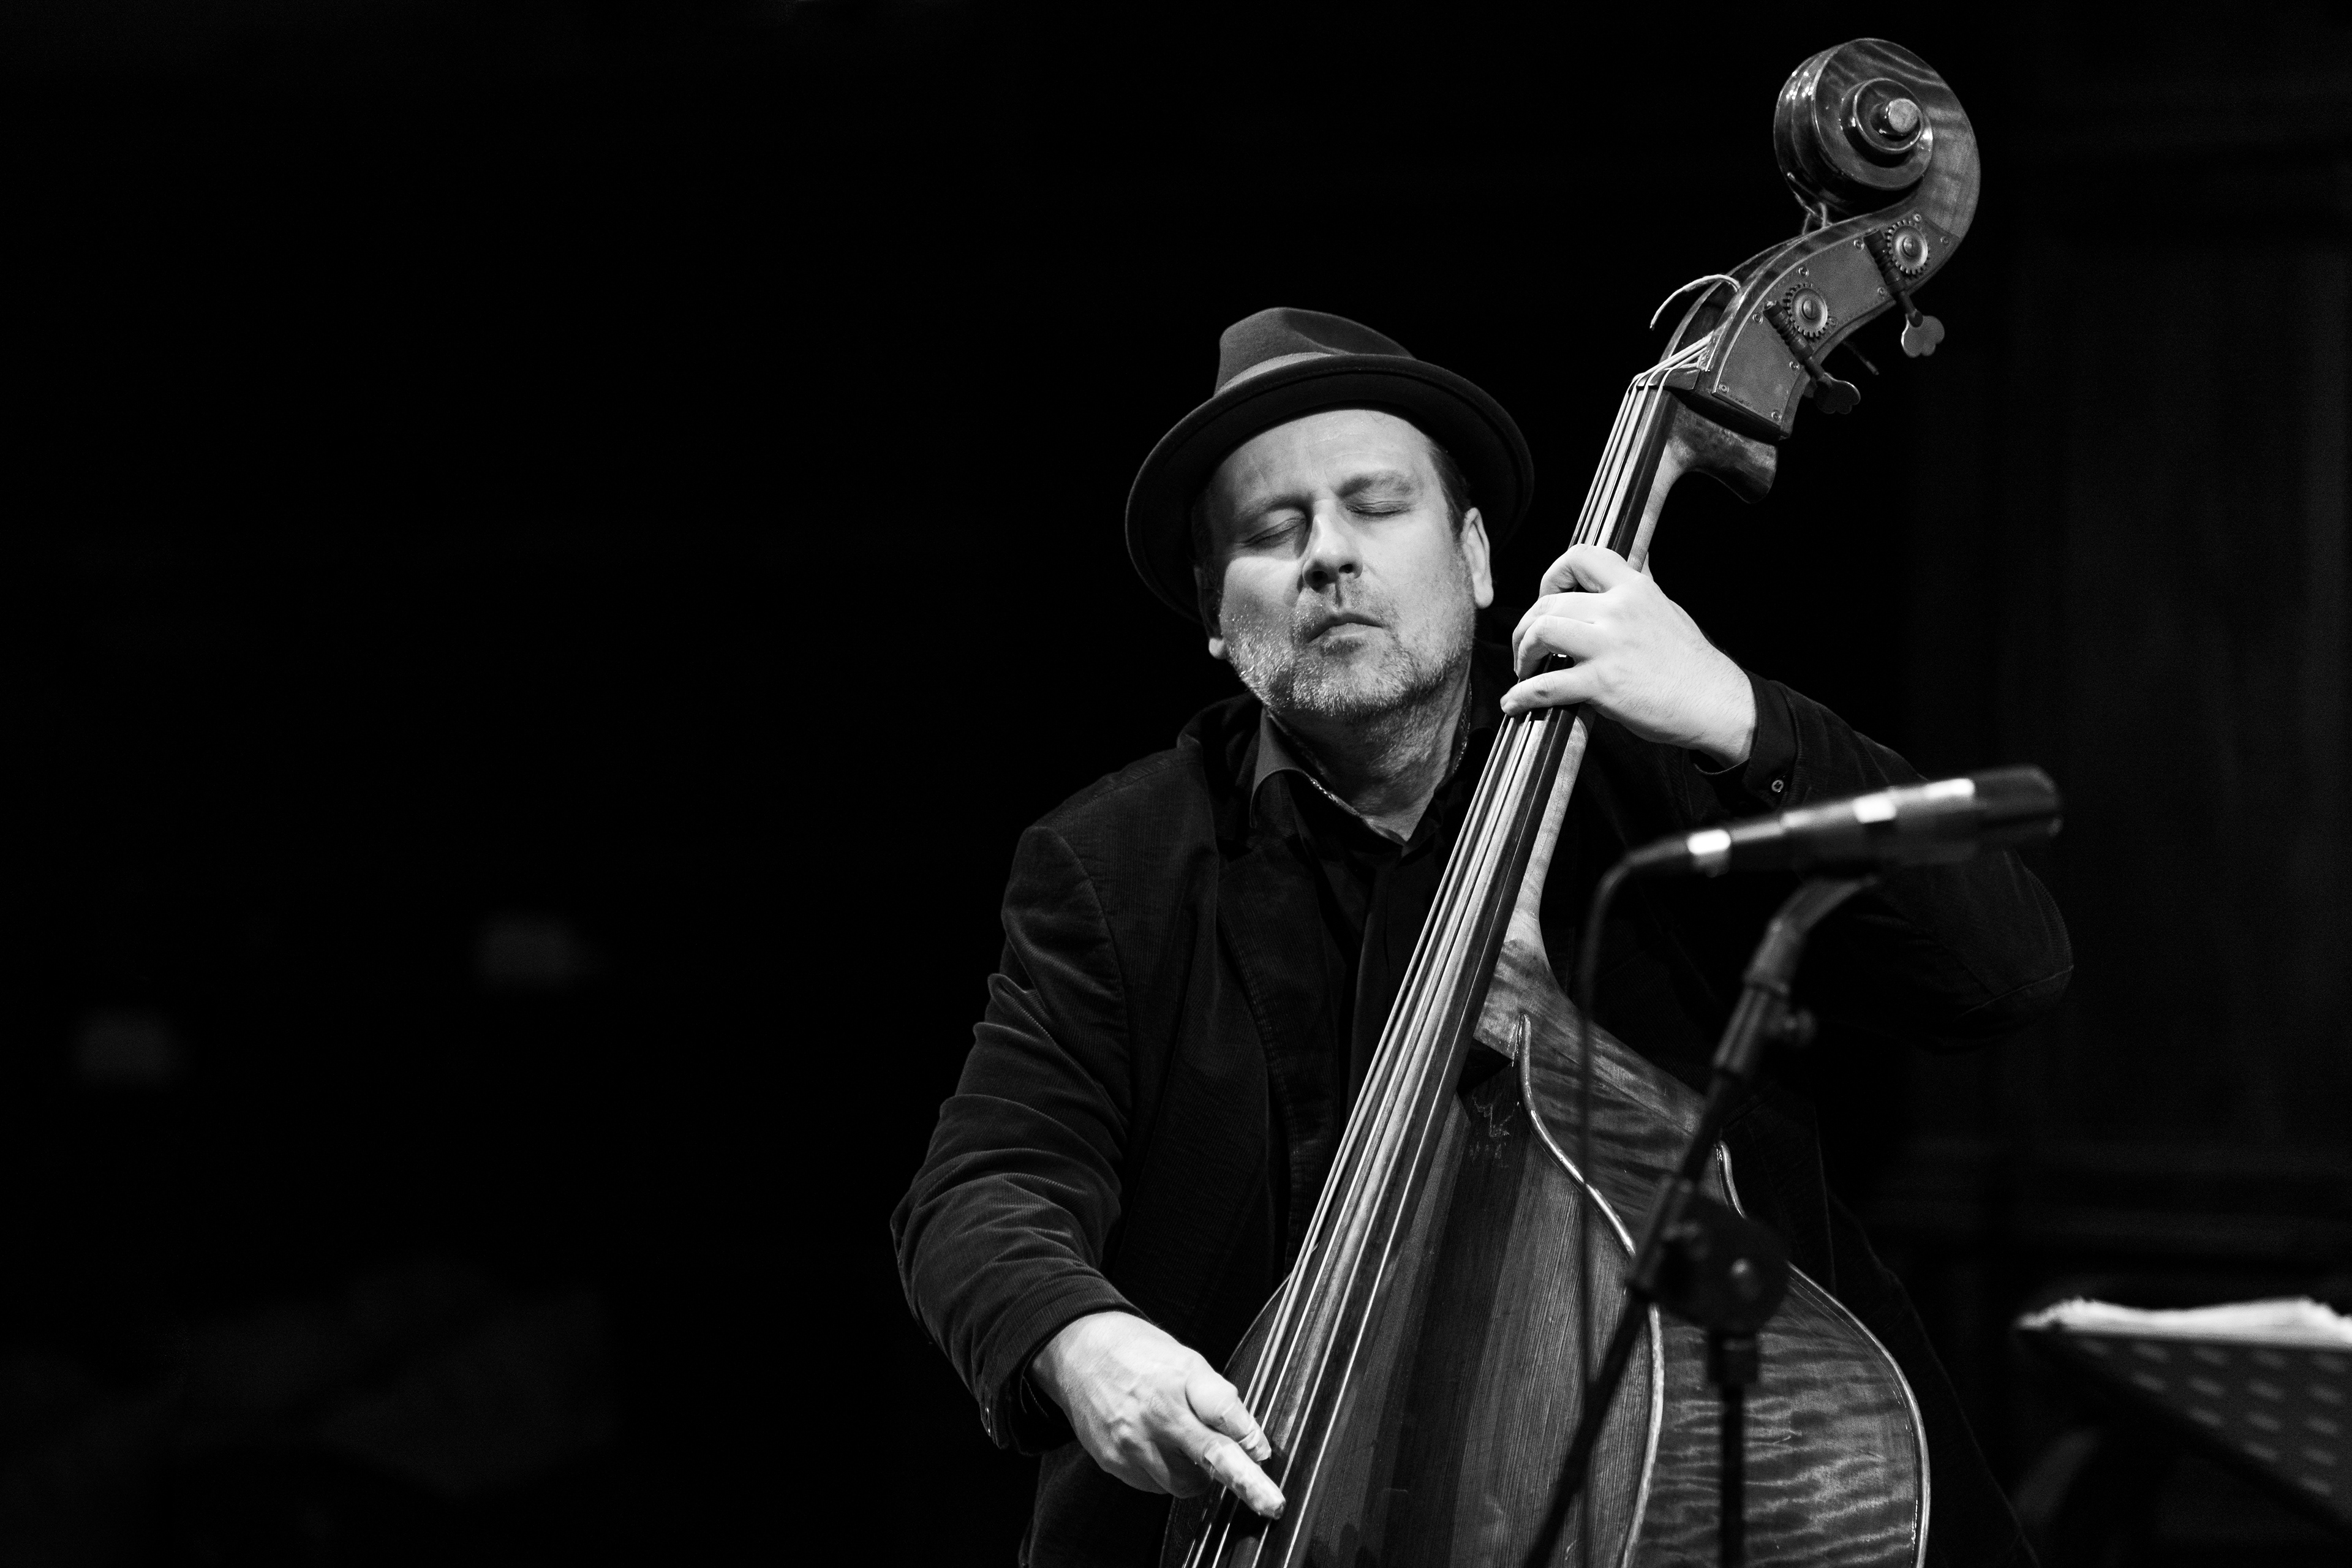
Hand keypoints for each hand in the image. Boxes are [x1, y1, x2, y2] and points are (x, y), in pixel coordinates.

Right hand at [1029, 1310, 1283, 1518]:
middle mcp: (1157, 1411)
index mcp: (1181, 1377)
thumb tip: (1251, 1443)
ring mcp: (1134, 1441)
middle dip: (1245, 1481)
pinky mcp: (1115, 1462)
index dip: (1247, 1433)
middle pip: (1211, 1454)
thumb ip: (1218, 1399)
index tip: (1262, 1452)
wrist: (1080, 1352)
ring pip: (1185, 1483)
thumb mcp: (1186, 1360)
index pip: (1222, 1409)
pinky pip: (1156, 1486)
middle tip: (1271, 1503)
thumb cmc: (1141, 1355)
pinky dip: (1166, 1474)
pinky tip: (1157, 1447)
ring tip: (1184, 1445)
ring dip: (1197, 1474)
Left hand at [1503, 543, 1755, 766]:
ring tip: (1524, 670)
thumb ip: (1641, 587)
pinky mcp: (1602, 684)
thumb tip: (1638, 558)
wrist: (1715, 703)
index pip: (1580, 557)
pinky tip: (1514, 704)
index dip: (1552, 575)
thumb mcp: (1667, 608)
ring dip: (1521, 653)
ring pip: (1541, 632)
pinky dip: (1521, 695)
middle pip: (1549, 602)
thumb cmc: (1690, 662)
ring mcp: (1609, 647)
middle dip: (1526, 627)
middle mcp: (1619, 610)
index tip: (1547, 597)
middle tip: (1525, 649)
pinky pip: (1545, 685)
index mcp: (1634, 588)